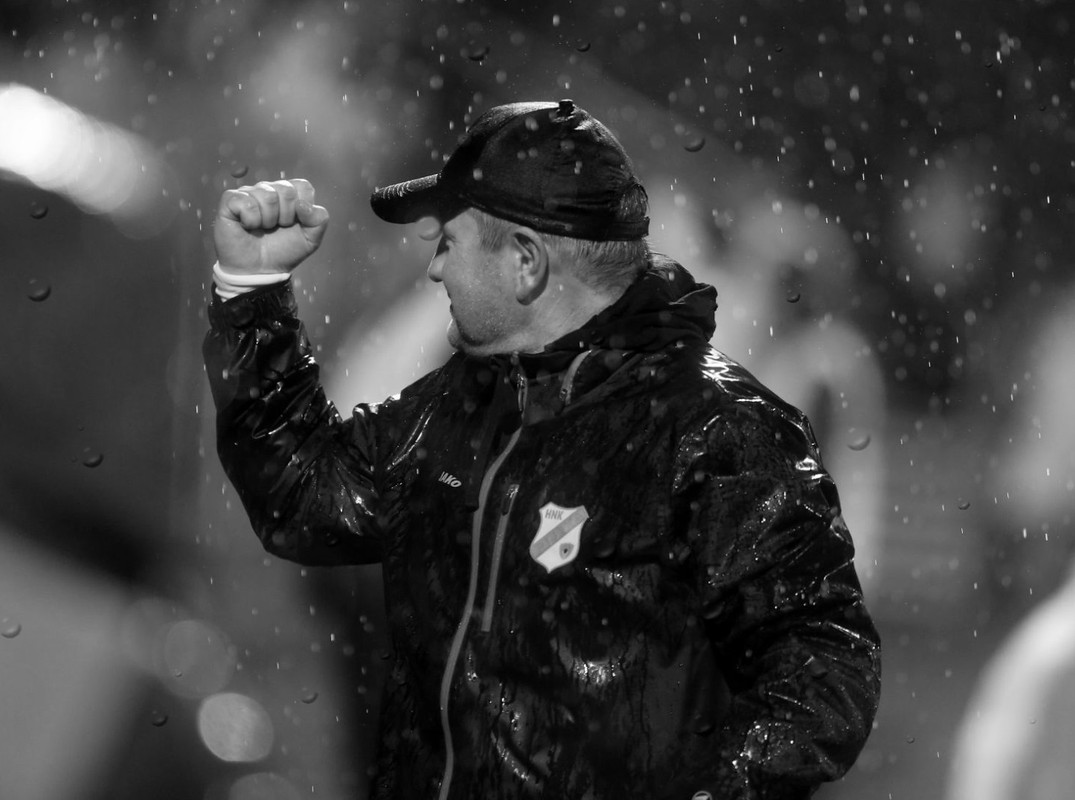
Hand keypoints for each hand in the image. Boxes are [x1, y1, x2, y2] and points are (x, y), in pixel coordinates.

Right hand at [214, 178, 329, 274]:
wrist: (259, 271)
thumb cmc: (282, 252)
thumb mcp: (311, 239)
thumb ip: (319, 220)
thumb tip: (304, 204)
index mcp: (289, 195)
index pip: (303, 186)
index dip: (302, 208)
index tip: (295, 224)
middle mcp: (269, 190)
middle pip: (286, 190)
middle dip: (286, 216)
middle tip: (276, 228)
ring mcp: (249, 193)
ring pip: (268, 195)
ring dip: (268, 220)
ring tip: (262, 228)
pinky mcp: (230, 200)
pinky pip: (246, 201)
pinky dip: (250, 219)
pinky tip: (247, 226)